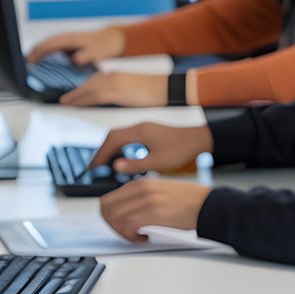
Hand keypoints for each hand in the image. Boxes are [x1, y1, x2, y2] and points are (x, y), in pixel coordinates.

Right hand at [26, 27, 125, 65]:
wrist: (111, 39)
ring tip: (26, 66)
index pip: (47, 46)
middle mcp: (63, 38)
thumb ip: (87, 55)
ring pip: (45, 46)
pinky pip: (50, 48)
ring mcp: (64, 40)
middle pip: (42, 44)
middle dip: (31, 54)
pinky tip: (40, 63)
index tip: (29, 63)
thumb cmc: (103, 46)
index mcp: (68, 39)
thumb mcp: (97, 51)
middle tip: (21, 67)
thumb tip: (75, 59)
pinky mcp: (65, 45)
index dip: (37, 54)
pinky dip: (42, 54)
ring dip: (35, 53)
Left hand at [60, 71, 166, 107]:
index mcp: (119, 74)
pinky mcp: (116, 91)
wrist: (169, 88)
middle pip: (89, 84)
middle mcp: (113, 76)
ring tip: (65, 103)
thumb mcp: (137, 90)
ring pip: (87, 89)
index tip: (75, 95)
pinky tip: (73, 105)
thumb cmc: (158, 92)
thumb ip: (124, 93)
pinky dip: (81, 100)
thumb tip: (117, 102)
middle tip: (65, 100)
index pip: (96, 80)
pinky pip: (93, 96)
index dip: (84, 88)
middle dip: (76, 92)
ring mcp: (114, 82)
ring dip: (74, 96)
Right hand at [91, 123, 211, 172]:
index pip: (111, 140)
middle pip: (113, 136)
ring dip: (112, 148)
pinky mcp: (151, 132)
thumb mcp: (157, 162)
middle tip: (96, 166)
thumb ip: (135, 165)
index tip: (93, 166)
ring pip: (121, 136)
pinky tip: (124, 158)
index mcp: (139, 131)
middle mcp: (140, 126)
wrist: (201, 140)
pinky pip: (130, 137)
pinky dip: (122, 147)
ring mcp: (146, 128)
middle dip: (103, 150)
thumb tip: (115, 166)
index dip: (100, 154)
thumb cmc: (182, 150)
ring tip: (106, 163)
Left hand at [100, 178, 212, 239]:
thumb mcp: (160, 190)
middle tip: (125, 232)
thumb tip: (124, 209)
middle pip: (107, 208)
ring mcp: (146, 200)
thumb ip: (141, 196)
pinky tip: (143, 238)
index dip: (109, 215)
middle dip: (112, 225)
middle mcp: (141, 189)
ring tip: (136, 235)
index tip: (119, 224)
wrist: (208, 205)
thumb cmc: (188, 201)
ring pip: (116, 218)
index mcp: (140, 182)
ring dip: (123, 232)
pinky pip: (129, 226)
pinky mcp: (154, 213)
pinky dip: (131, 237)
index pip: (108, 198)